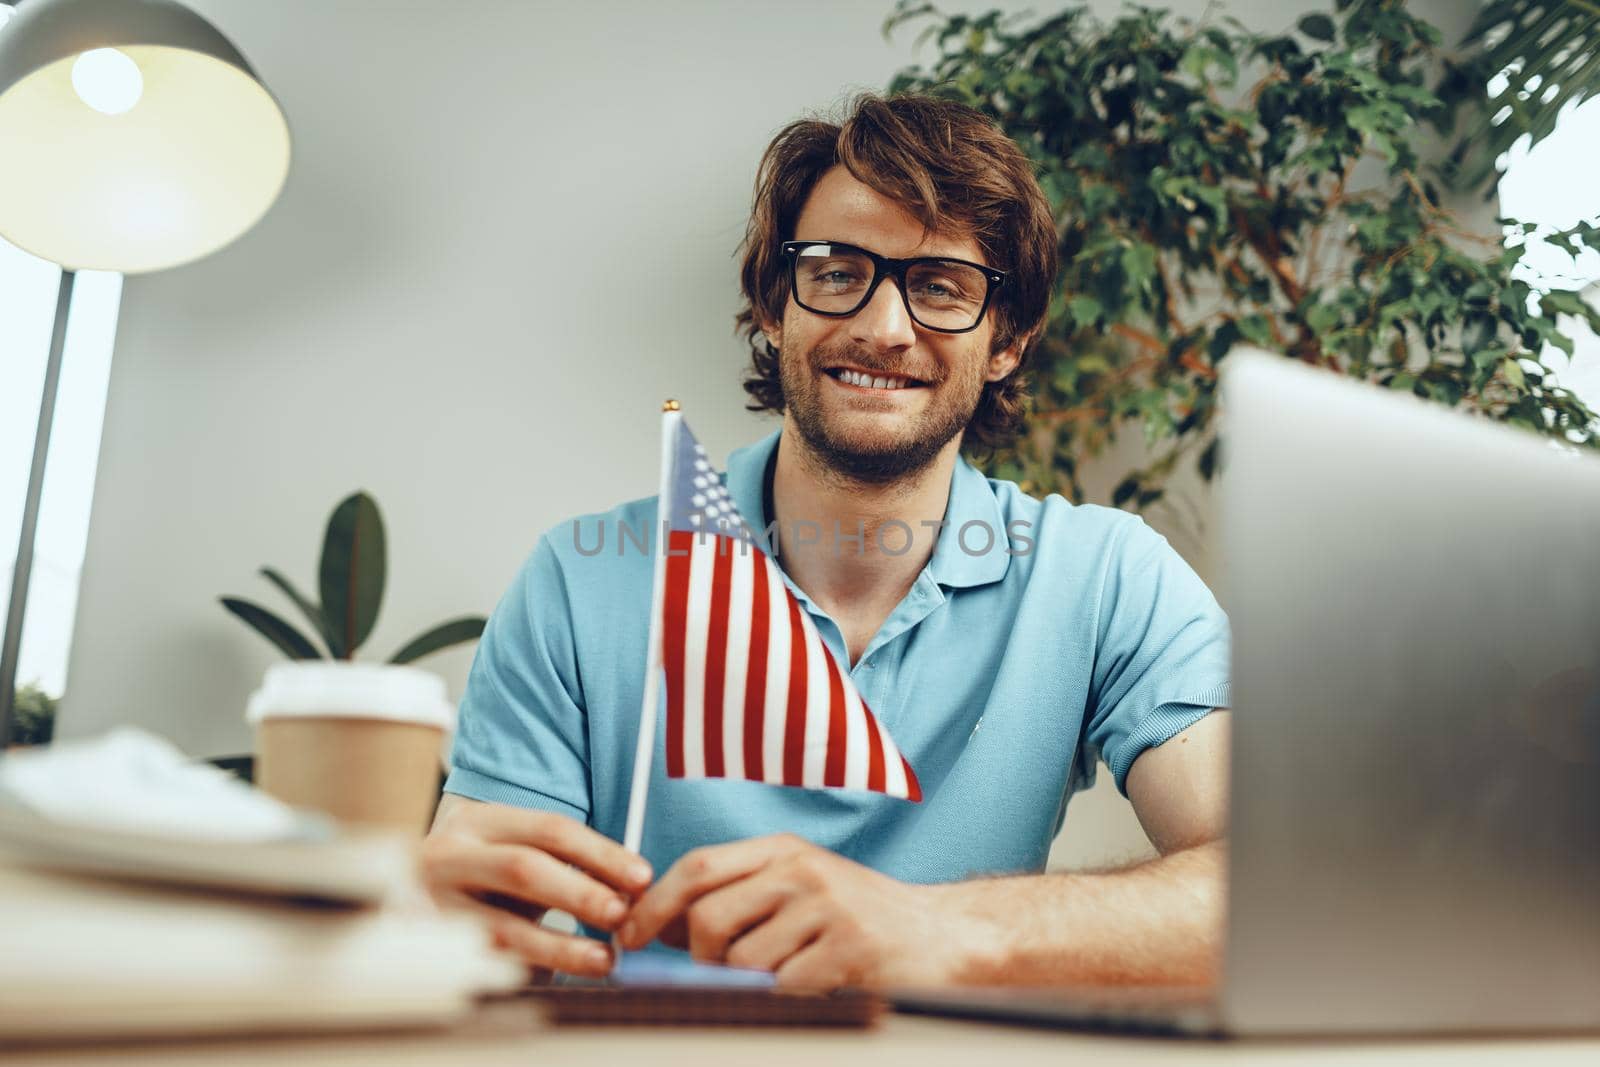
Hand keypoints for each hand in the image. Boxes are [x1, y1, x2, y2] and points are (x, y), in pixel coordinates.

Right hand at [422, 796, 652, 978]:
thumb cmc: (484, 868)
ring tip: (605, 959)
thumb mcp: (512, 847)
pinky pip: (488, 964)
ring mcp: (434, 903)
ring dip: (561, 946)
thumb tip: (632, 889)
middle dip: (579, 894)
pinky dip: (530, 971)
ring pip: (503, 927)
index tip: (642, 878)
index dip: (601, 853)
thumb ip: (563, 861)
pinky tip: (560, 978)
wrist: (408, 886)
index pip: (550, 829)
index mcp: (479, 820)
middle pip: (523, 868)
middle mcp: (449, 855)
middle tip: (621, 915)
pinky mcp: (433, 948)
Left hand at [616, 833, 992, 991]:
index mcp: (783, 850)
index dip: (654, 904)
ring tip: (783, 980)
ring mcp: (827, 907)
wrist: (943, 936)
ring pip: (742, 960)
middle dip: (698, 959)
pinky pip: (783, 987)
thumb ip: (739, 900)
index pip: (698, 867)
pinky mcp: (848, 949)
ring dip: (748, 986)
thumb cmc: (860, 918)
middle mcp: (802, 870)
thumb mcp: (799, 891)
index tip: (629, 936)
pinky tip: (811, 989)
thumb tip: (663, 926)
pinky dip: (784, 1000)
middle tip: (715, 977)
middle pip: (710, 916)